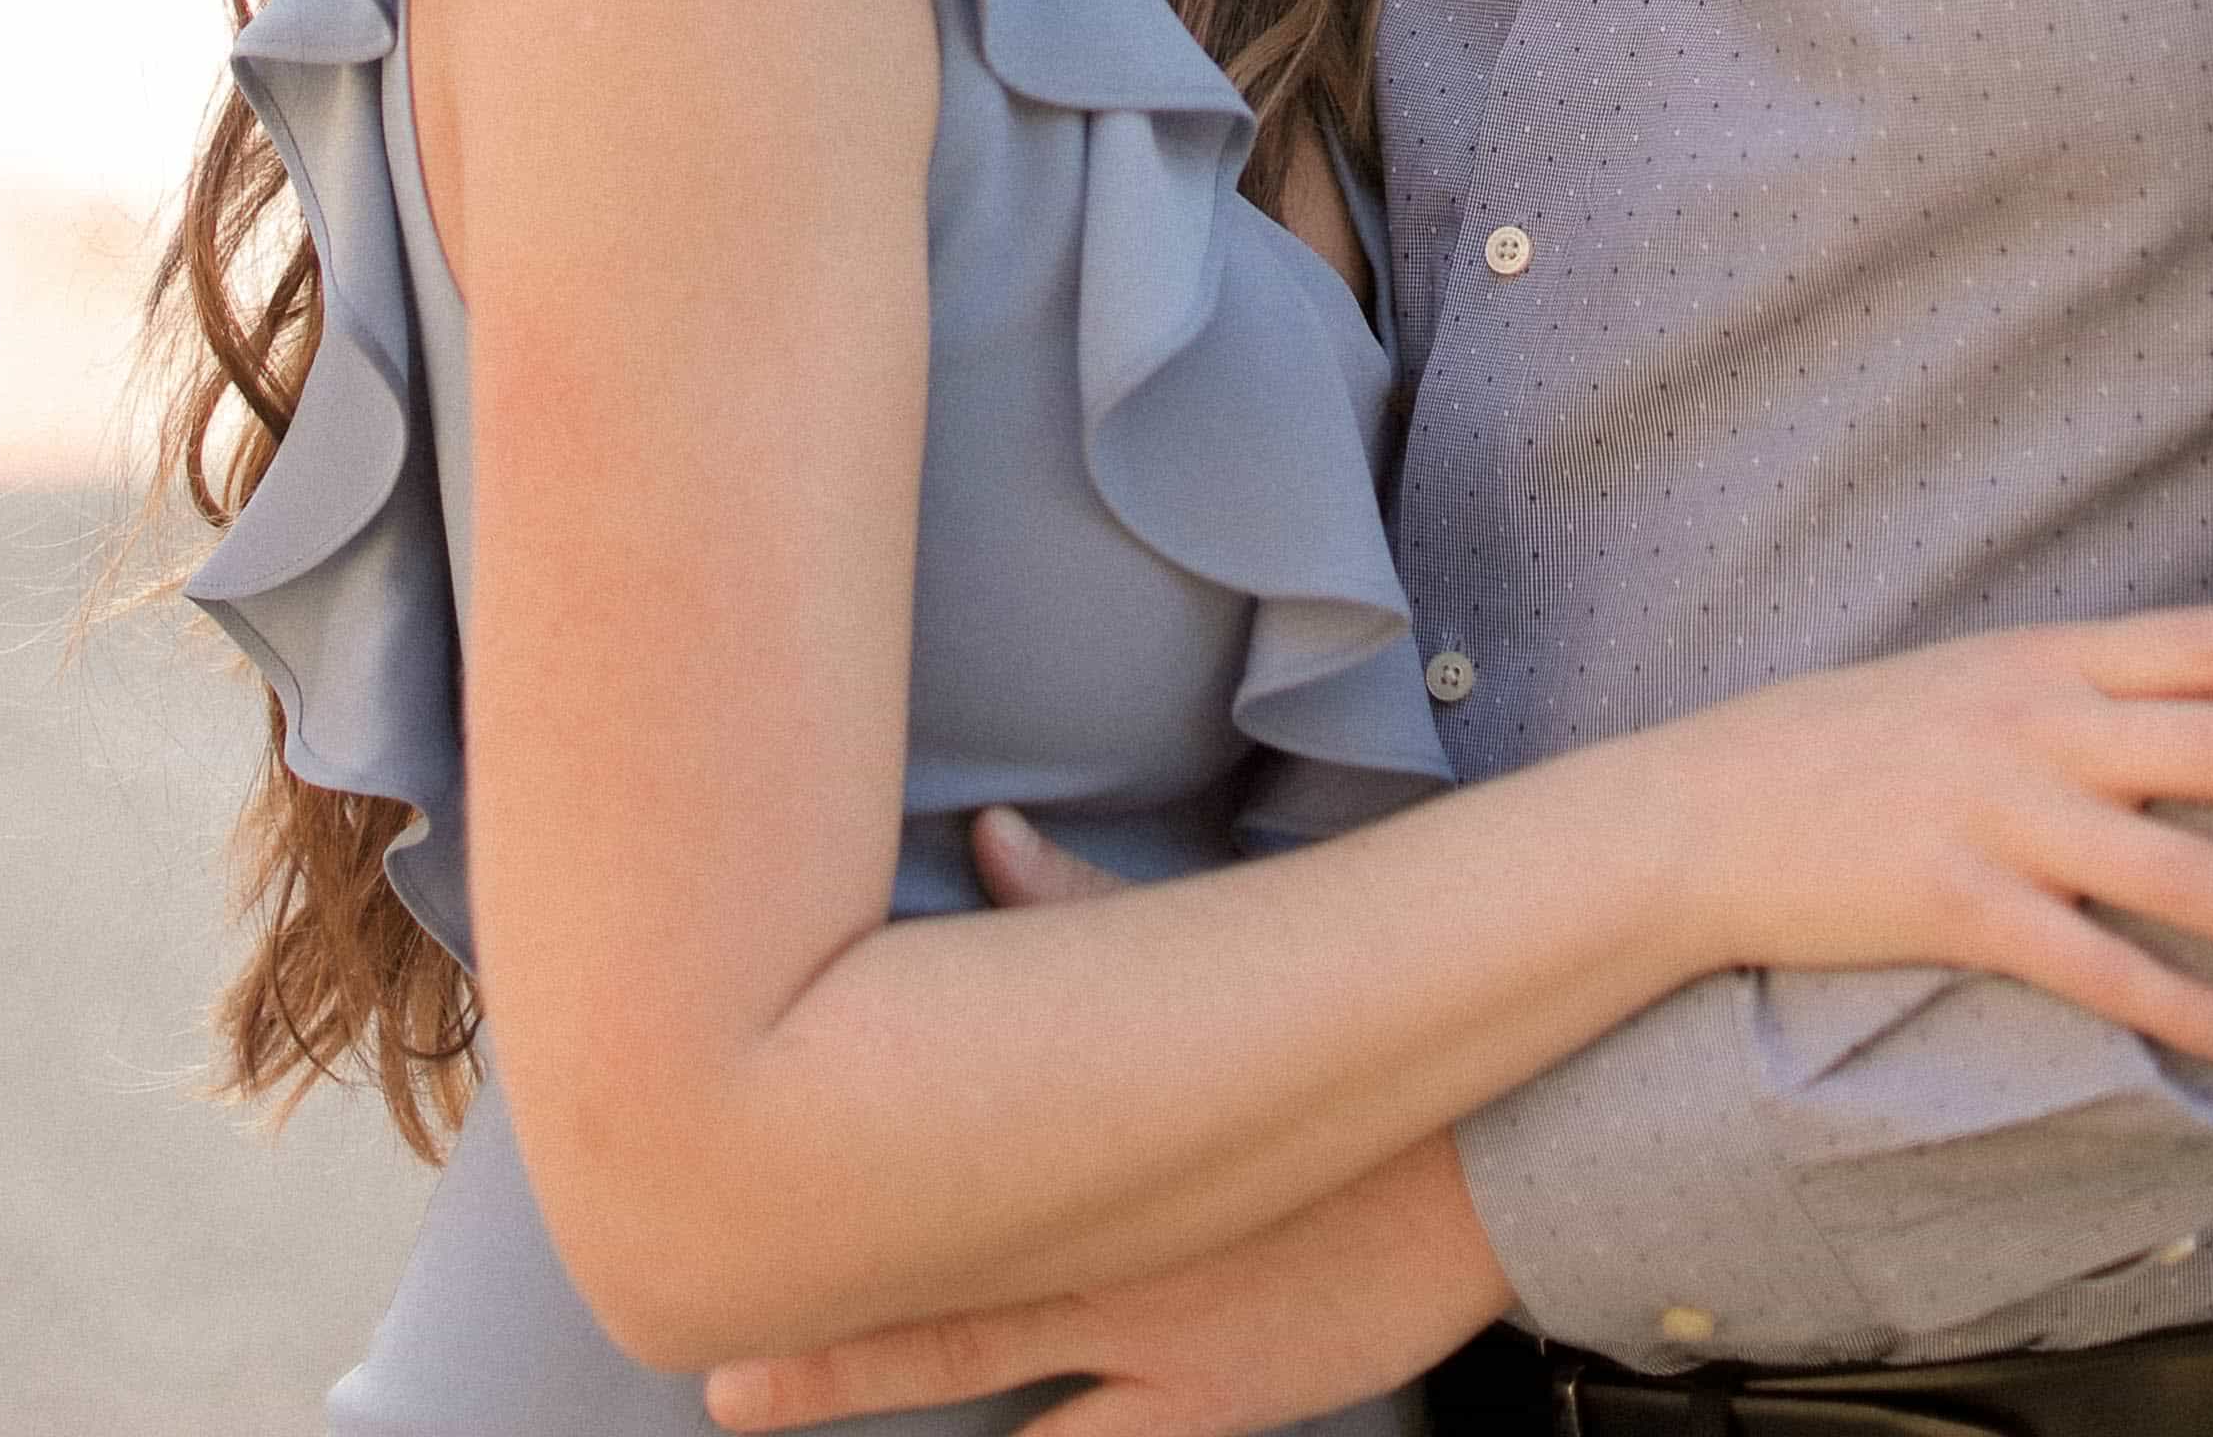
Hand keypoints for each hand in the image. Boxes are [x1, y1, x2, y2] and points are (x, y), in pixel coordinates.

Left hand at [707, 820, 1506, 1431]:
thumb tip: (988, 834)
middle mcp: (1107, 1263)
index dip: (822, 1229)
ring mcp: (1160, 1348)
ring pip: (998, 1392)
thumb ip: (1089, 906)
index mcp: (1095, 1153)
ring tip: (779, 1410)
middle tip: (720, 1390)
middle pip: (936, 1322)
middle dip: (822, 1358)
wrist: (1492, 1156)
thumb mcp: (1222, 968)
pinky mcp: (1220, 1402)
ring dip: (895, 1395)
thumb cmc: (1353, 1053)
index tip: (720, 1235)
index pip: (928, 1194)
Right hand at [1675, 607, 2212, 1061]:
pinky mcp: (1951, 903)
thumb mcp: (1968, 681)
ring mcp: (1993, 812)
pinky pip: (2087, 963)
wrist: (1695, 811)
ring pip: (2182, 866)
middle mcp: (2032, 723)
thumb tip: (2199, 701)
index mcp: (2042, 660)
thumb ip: (2077, 688)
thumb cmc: (1839, 746)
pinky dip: (2174, 1004)